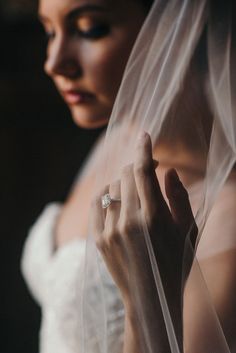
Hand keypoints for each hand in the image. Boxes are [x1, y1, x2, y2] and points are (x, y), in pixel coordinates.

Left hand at [91, 132, 196, 349]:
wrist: (151, 298)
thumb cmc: (175, 262)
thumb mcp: (188, 231)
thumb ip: (178, 197)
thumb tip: (168, 171)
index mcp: (155, 218)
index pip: (144, 171)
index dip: (144, 149)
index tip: (144, 135)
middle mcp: (129, 222)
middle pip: (127, 175)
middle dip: (138, 166)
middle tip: (148, 169)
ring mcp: (110, 231)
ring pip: (113, 187)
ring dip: (125, 181)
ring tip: (136, 191)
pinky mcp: (99, 239)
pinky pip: (98, 202)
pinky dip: (107, 193)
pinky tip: (117, 197)